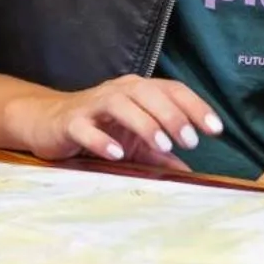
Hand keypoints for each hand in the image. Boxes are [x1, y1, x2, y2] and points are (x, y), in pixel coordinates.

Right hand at [2, 74, 222, 170]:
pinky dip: (101, 140)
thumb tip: (189, 174)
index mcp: (138, 91)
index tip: (216, 129)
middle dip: (173, 116)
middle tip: (191, 141)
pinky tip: (117, 154)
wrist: (47, 122)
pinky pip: (86, 128)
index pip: (172, 90)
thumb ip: (159, 154)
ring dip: (144, 123)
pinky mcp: (70, 122)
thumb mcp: (132, 141)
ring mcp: (93, 105)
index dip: (195, 106)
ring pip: (120, 105)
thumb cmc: (98, 127)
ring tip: (163, 145)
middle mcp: (118, 91)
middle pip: (148, 94)